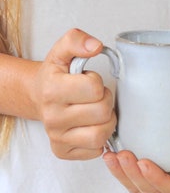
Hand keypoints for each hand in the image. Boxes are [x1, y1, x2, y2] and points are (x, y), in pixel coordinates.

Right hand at [33, 29, 116, 159]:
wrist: (40, 95)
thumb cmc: (56, 75)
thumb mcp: (62, 51)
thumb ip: (77, 40)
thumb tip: (96, 46)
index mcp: (52, 90)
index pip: (94, 88)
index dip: (97, 82)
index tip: (89, 82)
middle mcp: (52, 117)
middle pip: (102, 112)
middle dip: (105, 101)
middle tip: (96, 98)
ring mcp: (57, 137)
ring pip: (101, 135)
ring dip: (107, 121)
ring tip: (97, 112)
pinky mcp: (62, 151)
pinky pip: (95, 150)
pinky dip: (99, 138)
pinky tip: (91, 126)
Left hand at [103, 123, 169, 192]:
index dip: (157, 180)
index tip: (143, 162)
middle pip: (152, 190)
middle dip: (134, 175)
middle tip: (123, 155)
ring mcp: (161, 183)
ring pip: (138, 187)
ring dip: (122, 174)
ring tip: (111, 156)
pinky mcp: (149, 174)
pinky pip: (132, 179)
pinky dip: (119, 170)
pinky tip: (110, 155)